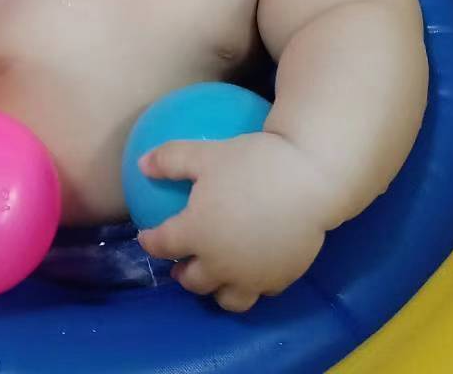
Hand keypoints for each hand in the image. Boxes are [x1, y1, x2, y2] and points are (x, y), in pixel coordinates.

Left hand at [137, 131, 336, 312]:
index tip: (148, 237)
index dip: (151, 242)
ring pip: (227, 299)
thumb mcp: (206, 153)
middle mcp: (221, 264)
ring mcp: (252, 276)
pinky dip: (250, 283)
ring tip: (216, 276)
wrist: (310, 180)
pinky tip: (253, 266)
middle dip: (182, 274)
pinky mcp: (281, 278)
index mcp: (196, 234)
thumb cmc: (253, 163)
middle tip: (181, 264)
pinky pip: (260, 290)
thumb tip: (141, 163)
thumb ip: (170, 159)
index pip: (163, 245)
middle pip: (193, 280)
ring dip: (215, 289)